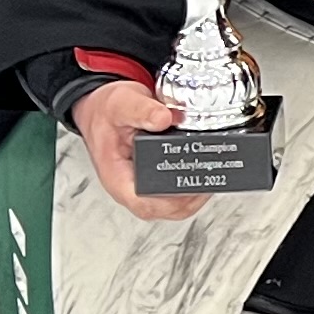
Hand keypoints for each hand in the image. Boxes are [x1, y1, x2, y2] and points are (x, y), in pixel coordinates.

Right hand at [72, 78, 208, 223]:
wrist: (101, 109)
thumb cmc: (105, 112)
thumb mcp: (120, 104)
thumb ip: (141, 110)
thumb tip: (164, 118)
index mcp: (117, 177)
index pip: (145, 204)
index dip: (174, 201)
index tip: (195, 185)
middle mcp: (130, 187)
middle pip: (167, 209)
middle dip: (193, 197)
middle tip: (213, 176)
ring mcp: (143, 186)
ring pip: (175, 205)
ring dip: (196, 193)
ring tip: (212, 173)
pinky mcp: (154, 180)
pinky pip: (176, 193)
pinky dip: (192, 184)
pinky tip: (203, 170)